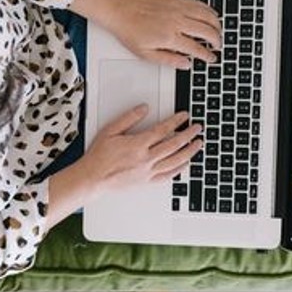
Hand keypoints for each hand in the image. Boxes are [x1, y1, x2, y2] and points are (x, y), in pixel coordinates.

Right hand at [81, 104, 201, 189]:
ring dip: (189, 151)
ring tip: (198, 144)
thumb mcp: (110, 131)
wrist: (92, 178)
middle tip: (198, 128)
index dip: (176, 121)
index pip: (163, 130)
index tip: (184, 116)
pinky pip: (168, 176)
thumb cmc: (99, 156)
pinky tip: (186, 164)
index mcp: (138, 144)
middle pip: (174, 145)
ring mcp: (148, 172)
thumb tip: (144, 108)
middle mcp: (146, 159)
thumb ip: (128, 118)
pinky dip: (179, 169)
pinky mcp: (147, 182)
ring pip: (175, 161)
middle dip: (188, 135)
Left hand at [109, 0, 221, 68]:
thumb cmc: (129, 30)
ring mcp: (177, 8)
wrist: (119, 9)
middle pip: (206, 31)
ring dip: (216, 24)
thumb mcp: (146, 54)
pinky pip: (198, 3)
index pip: (196, 48)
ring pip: (206, 15)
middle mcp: (176, 21)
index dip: (207, 55)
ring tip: (218, 31)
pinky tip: (210, 14)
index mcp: (169, 37)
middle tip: (218, 46)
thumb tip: (186, 64)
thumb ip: (169, 60)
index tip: (211, 58)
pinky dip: (208, 10)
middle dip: (216, 40)